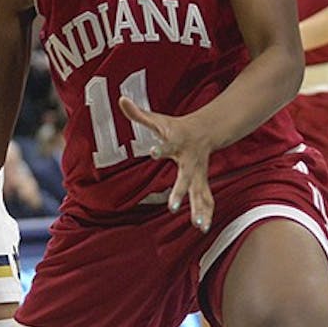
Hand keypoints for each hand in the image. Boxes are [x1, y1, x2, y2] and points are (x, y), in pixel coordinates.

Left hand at [119, 96, 215, 231]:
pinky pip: (206, 199)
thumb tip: (121, 99)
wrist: (205, 131)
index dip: (160, 148)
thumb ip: (139, 113)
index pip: (167, 145)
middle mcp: (189, 161)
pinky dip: (206, 212)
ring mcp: (198, 174)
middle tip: (172, 207)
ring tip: (199, 226)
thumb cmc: (175, 128)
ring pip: (200, 193)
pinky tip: (203, 227)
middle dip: (179, 192)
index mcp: (176, 143)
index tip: (152, 152)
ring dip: (200, 209)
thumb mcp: (158, 120)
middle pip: (185, 178)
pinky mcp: (202, 182)